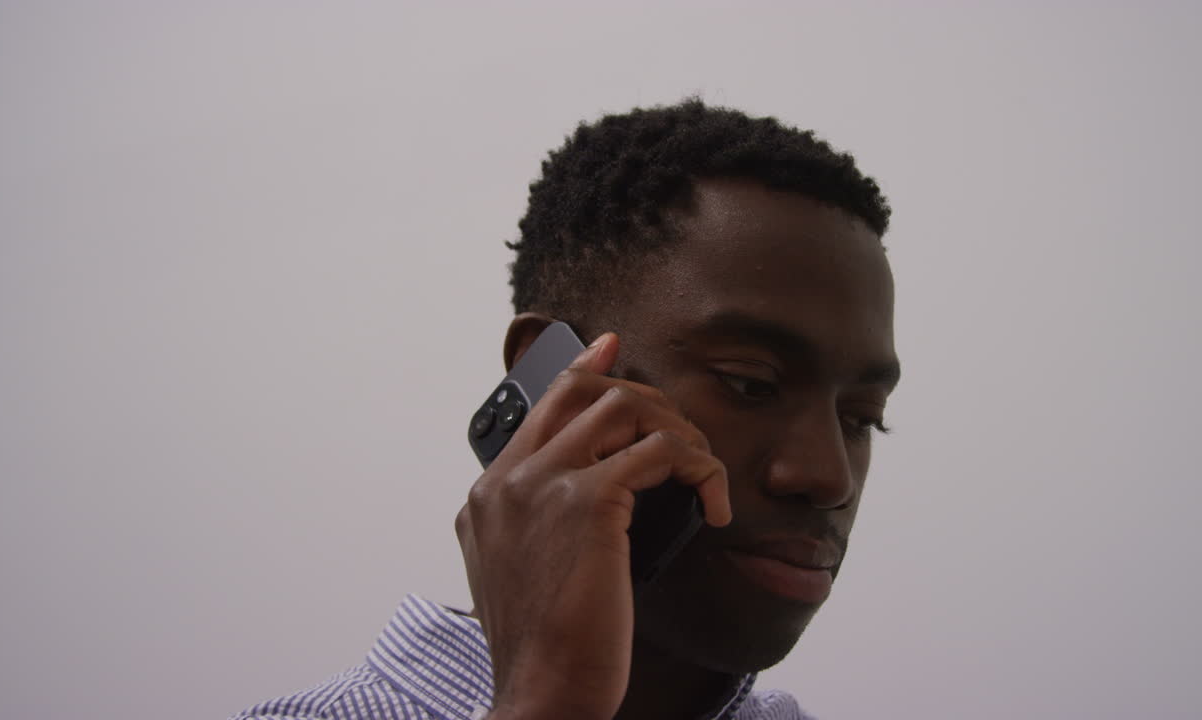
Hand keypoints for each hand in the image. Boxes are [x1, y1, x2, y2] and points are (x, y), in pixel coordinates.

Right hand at [456, 332, 731, 719]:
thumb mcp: (521, 578)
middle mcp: (507, 480)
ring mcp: (541, 484)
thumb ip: (533, 527)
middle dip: (645, 398)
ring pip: (625, 407)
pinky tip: (713, 504)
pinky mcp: (586, 502)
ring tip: (702, 471)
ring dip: (678, 431)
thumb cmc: (544, 648)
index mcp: (487, 496)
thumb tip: (591, 497)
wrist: (540, 694)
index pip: (539, 408)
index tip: (610, 349)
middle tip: (684, 432)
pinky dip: (700, 469)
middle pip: (583, 391)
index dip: (581, 371)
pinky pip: (661, 453)